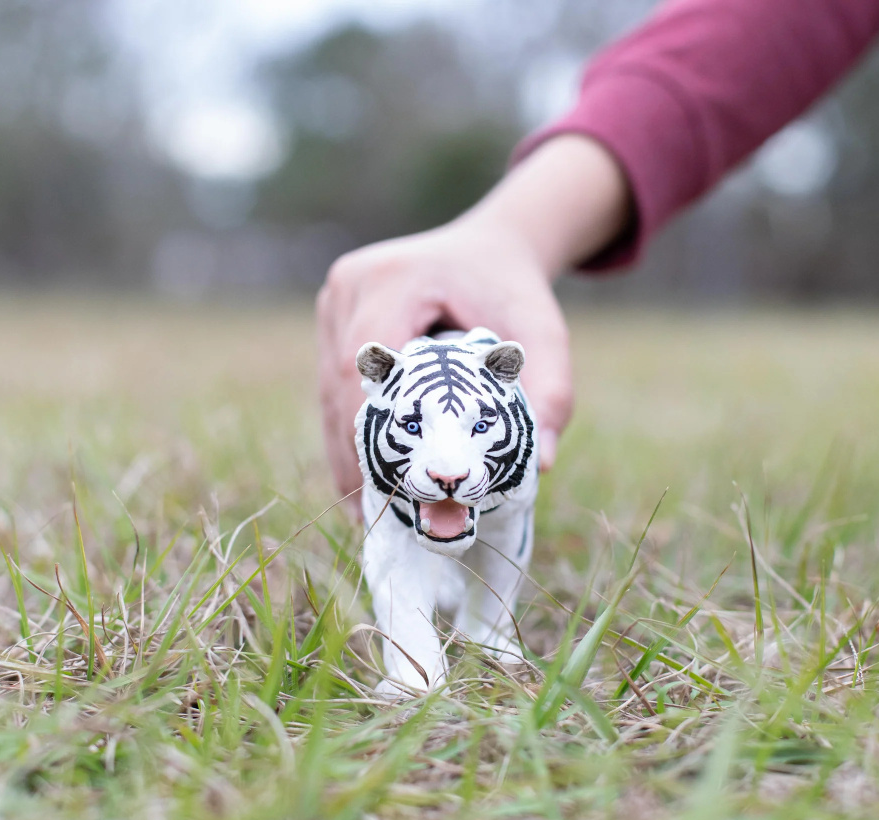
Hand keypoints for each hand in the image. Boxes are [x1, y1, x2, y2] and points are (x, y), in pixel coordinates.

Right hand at [316, 135, 630, 510]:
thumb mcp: (543, 334)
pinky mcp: (334, 314)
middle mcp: (352, 283)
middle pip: (340, 382)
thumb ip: (549, 392)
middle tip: (374, 513)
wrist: (490, 247)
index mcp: (395, 278)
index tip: (385, 486)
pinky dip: (347, 427)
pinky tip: (361, 472)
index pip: (367, 364)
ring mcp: (336, 297)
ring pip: (329, 387)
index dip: (367, 430)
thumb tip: (539, 464)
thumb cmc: (514, 291)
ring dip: (344, 447)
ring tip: (363, 506)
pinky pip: (333, 380)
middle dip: (355, 452)